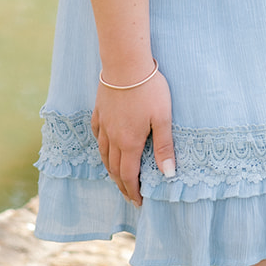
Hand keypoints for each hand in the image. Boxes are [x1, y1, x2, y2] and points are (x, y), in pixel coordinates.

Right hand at [91, 67, 174, 205]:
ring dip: (110, 169)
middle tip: (130, 195)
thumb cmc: (149, 89)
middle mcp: (112, 137)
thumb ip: (164, 147)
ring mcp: (104, 124)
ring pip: (104, 154)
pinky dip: (101, 147)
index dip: (133, 191)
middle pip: (114, 169)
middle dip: (122, 185)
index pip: (128, 175)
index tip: (138, 202)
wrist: (125, 63)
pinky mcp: (99, 110)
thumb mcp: (163, 118)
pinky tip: (105, 146)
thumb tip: (168, 175)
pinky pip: (97, 134)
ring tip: (118, 177)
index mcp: (129, 142)